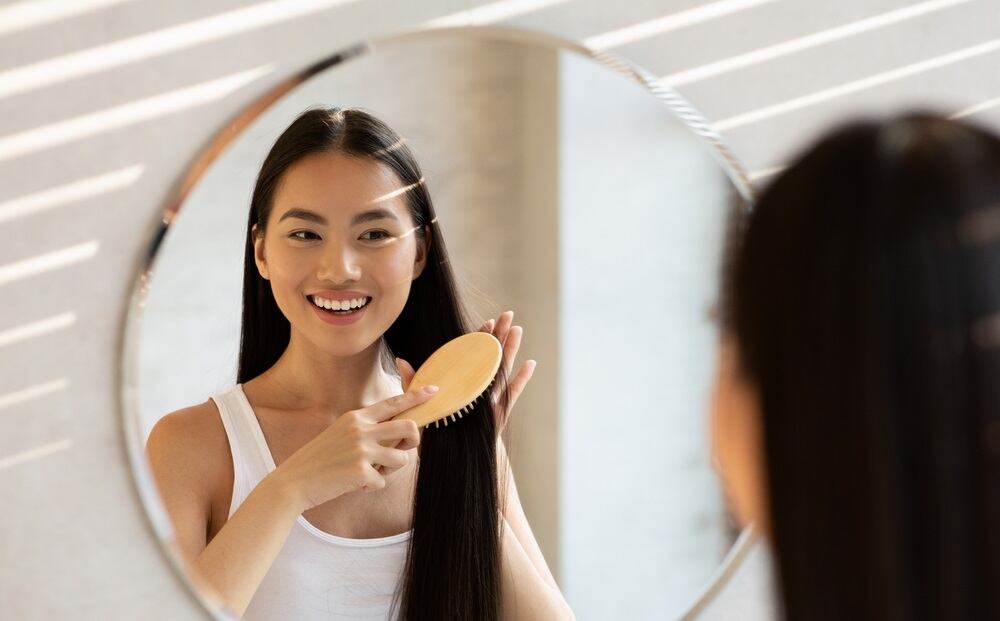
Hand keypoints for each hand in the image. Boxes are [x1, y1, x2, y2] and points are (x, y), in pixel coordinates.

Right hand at [272, 386, 436, 511]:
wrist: (294, 481)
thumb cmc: (321, 459)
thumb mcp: (342, 434)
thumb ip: (368, 430)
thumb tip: (399, 433)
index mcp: (357, 417)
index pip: (393, 403)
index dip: (416, 397)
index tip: (433, 390)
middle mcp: (361, 429)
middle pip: (409, 428)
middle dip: (413, 442)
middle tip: (400, 451)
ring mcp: (361, 450)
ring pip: (401, 458)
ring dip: (390, 470)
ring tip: (369, 472)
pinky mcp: (360, 471)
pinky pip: (383, 481)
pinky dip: (371, 486)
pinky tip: (353, 484)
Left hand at [393, 311, 534, 436]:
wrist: (453, 460)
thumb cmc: (438, 434)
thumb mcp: (422, 406)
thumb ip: (413, 384)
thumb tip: (401, 361)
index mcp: (463, 384)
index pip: (472, 356)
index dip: (479, 338)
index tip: (486, 321)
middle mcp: (479, 388)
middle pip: (491, 357)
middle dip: (499, 335)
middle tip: (508, 315)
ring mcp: (491, 400)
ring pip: (502, 370)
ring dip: (511, 349)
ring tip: (518, 330)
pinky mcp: (499, 413)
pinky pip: (512, 394)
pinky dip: (521, 379)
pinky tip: (530, 364)